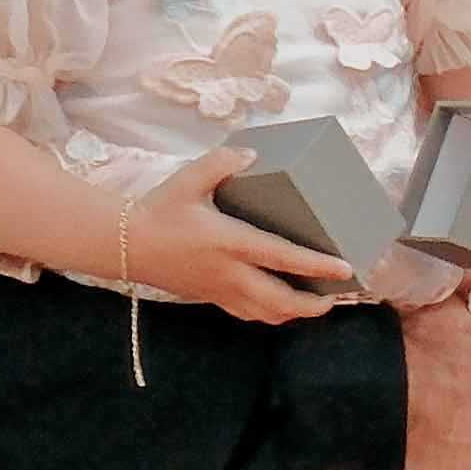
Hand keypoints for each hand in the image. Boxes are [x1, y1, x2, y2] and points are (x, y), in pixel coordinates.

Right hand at [114, 151, 364, 327]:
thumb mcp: (188, 179)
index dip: (317, 266)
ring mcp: (220, 290)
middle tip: (337, 294)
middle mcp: (229, 272)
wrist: (125, 244)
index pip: (282, 257)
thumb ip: (221, 164)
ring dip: (295, 313)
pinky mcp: (211, 297)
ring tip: (317, 303)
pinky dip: (271, 314)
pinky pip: (247, 315)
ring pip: (266, 314)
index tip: (345, 268)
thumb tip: (252, 154)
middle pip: (281, 300)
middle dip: (314, 304)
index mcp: (229, 243)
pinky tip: (282, 305)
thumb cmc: (159, 210)